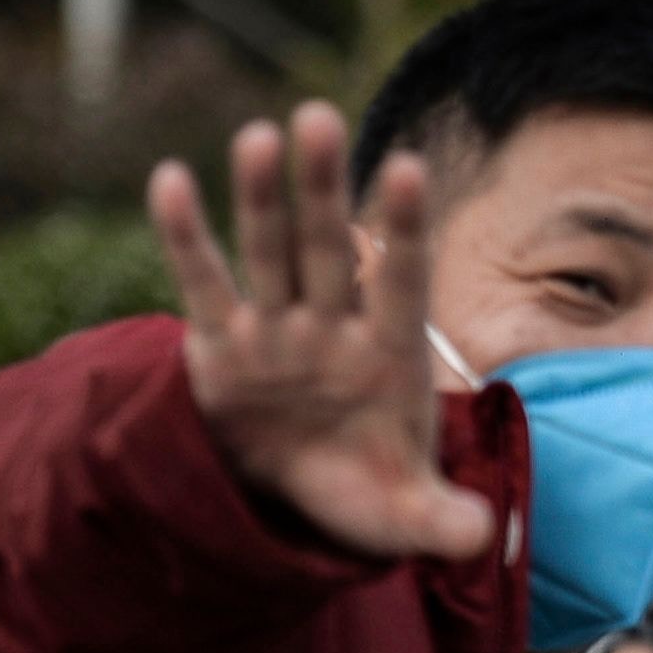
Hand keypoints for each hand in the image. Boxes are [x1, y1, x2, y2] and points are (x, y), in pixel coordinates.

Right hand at [148, 102, 496, 565]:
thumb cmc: (366, 494)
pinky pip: (203, 284)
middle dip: (323, 188)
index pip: (402, 282)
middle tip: (320, 116)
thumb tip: (479, 535)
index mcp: (390, 358)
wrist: (302, 502)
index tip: (410, 166)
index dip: (404, 229)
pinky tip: (172, 179)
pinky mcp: (222, 346)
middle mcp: (333, 330)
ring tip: (260, 136)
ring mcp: (277, 331)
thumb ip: (441, 521)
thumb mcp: (405, 517)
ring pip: (269, 253)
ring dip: (264, 197)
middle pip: (329, 248)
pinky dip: (187, 236)